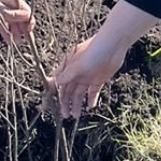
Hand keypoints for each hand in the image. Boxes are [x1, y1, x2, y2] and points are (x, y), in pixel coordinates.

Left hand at [0, 0, 32, 42]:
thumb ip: (12, 14)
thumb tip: (27, 16)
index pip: (25, 10)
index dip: (28, 21)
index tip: (28, 32)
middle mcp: (8, 2)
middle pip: (19, 16)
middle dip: (21, 29)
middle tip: (23, 42)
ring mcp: (1, 8)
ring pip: (11, 21)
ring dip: (14, 32)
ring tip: (16, 44)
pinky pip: (2, 23)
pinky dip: (5, 31)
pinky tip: (8, 41)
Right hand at [48, 0, 157, 118]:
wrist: (113, 45)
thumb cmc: (94, 50)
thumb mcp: (78, 65)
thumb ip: (67, 75)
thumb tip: (55, 83)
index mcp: (68, 67)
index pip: (56, 83)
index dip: (51, 94)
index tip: (47, 107)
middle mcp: (76, 73)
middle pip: (68, 91)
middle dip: (65, 103)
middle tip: (65, 115)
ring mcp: (87, 76)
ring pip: (79, 94)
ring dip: (77, 104)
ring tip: (75, 115)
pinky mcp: (98, 79)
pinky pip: (92, 92)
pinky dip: (91, 100)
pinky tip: (90, 107)